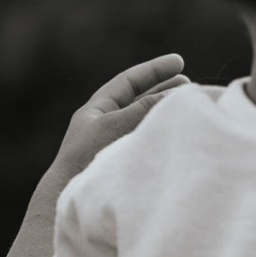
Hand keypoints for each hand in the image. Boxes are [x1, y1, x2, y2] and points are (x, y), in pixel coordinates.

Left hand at [53, 53, 185, 182]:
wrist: (67, 194)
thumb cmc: (85, 157)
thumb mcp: (115, 125)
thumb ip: (144, 108)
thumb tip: (176, 94)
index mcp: (96, 109)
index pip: (129, 81)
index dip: (154, 70)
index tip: (179, 61)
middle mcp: (105, 123)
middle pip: (138, 99)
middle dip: (163, 90)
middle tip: (188, 85)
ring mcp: (113, 142)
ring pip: (143, 119)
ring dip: (164, 111)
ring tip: (186, 105)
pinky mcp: (121, 160)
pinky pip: (143, 138)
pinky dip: (159, 130)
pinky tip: (175, 130)